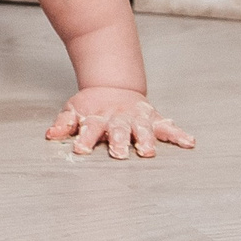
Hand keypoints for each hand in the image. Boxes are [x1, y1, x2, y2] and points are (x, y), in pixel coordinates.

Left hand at [48, 86, 193, 159]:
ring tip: (148, 151)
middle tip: (118, 153)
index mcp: (98, 118)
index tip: (81, 149)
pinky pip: (168, 127)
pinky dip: (179, 134)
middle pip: (118, 130)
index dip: (85, 139)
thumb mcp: (74, 110)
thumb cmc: (92, 106)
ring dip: (146, 140)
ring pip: (143, 129)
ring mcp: (137, 118)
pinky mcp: (153, 119)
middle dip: (118, 141)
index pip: (90, 129)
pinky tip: (188, 142)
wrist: (113, 87)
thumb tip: (51, 135)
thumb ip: (64, 123)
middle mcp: (119, 118)